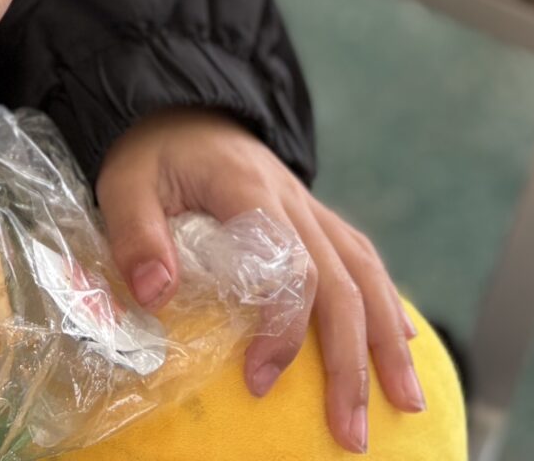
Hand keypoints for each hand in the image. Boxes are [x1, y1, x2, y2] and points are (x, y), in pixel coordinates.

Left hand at [97, 109, 424, 453]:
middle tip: (352, 432)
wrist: (182, 105)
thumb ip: (136, 234)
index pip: (288, 263)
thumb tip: (155, 294)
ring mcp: (311, 208)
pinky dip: (388, 304)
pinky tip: (407, 344)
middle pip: (341, 282)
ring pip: (366, 273)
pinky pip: (363, 260)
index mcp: (248, 188)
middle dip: (353, 362)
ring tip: (407, 402)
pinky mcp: (317, 218)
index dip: (283, 326)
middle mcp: (293, 199)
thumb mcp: (126, 182)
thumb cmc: (153, 152)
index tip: (260, 380)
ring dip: (389, 341)